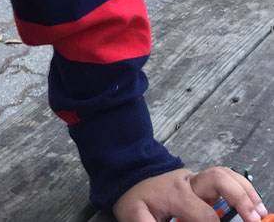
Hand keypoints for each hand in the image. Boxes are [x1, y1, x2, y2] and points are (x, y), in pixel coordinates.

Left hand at [113, 167, 267, 221]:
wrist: (131, 174)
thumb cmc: (135, 197)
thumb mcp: (134, 215)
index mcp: (174, 193)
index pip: (203, 213)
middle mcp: (188, 182)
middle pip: (217, 179)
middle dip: (239, 198)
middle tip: (255, 219)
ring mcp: (196, 179)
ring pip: (224, 175)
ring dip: (246, 192)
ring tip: (261, 213)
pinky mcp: (201, 181)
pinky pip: (225, 178)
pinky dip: (242, 188)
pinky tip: (253, 204)